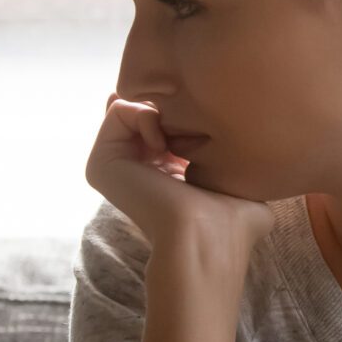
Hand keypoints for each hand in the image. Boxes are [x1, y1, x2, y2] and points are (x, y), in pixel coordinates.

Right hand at [85, 93, 273, 257]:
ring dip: (161, 113)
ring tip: (177, 143)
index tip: (198, 118)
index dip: (179, 111)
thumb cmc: (234, 218)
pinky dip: (145, 116)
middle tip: (187, 128)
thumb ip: (233, 162)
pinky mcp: (101, 162)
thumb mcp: (239, 180)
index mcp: (164, 177)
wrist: (205, 236)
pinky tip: (163, 146)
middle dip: (169, 105)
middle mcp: (135, 171)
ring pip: (132, 108)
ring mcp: (116, 167)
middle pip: (145, 113)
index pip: (162, 128)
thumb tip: (237, 150)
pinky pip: (118, 111)